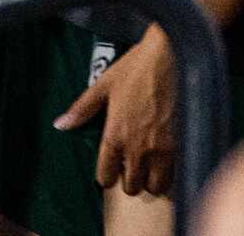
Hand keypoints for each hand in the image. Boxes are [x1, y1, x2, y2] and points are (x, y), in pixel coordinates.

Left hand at [57, 28, 179, 197]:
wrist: (172, 56)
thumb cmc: (137, 67)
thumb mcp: (104, 84)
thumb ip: (82, 109)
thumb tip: (61, 124)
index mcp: (115, 135)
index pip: (106, 177)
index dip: (106, 174)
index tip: (111, 167)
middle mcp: (138, 148)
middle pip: (131, 187)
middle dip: (129, 179)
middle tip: (131, 164)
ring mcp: (162, 149)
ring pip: (155, 186)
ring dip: (151, 179)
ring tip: (150, 163)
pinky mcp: (182, 145)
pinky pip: (175, 174)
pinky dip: (170, 172)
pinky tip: (167, 157)